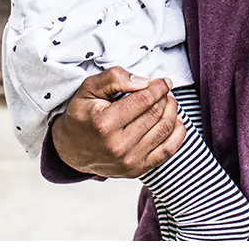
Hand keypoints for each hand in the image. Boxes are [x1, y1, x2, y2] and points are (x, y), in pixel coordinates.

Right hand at [50, 67, 184, 177]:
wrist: (70, 150)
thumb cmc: (82, 115)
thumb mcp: (89, 88)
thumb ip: (114, 78)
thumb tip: (144, 82)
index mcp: (105, 123)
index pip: (144, 100)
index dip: (159, 87)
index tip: (164, 81)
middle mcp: (118, 146)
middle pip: (156, 114)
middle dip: (165, 98)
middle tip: (164, 90)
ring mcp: (128, 161)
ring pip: (164, 131)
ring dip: (172, 112)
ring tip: (168, 102)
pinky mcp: (136, 170)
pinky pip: (167, 151)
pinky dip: (177, 135)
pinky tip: (176, 121)